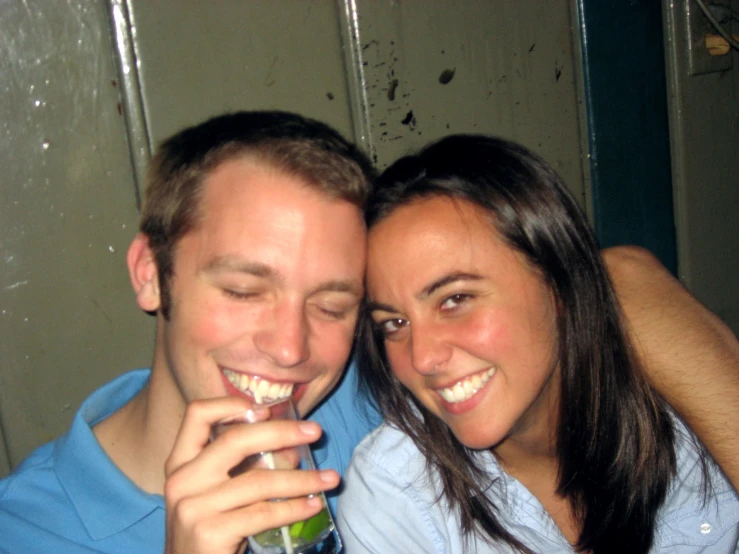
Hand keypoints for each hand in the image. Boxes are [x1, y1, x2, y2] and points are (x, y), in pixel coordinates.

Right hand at [163, 396, 339, 553]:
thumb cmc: (210, 533)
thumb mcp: (217, 495)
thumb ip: (244, 470)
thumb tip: (293, 451)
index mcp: (179, 464)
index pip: (197, 415)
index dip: (231, 404)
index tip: (267, 409)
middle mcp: (181, 481)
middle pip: (235, 440)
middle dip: (282, 432)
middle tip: (315, 431)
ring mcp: (192, 507)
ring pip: (259, 480)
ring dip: (302, 478)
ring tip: (329, 479)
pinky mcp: (209, 532)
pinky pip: (263, 513)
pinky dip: (294, 508)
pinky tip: (313, 506)